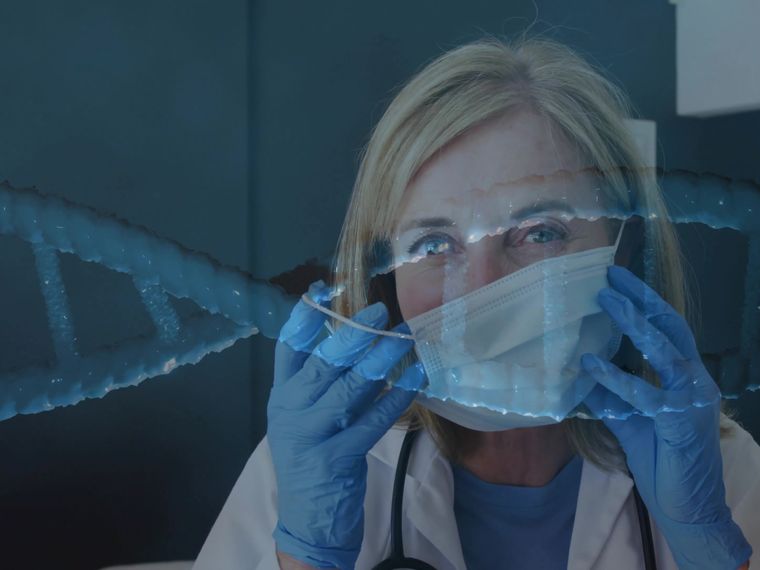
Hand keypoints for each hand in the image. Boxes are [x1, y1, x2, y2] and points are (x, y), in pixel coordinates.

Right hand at [269, 282, 421, 568]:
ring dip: (381, 361)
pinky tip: (416, 379)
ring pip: (349, 388)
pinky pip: (373, 420)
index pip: (287, 348)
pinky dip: (396, 397)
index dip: (304, 318)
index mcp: (282, 396)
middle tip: (381, 311)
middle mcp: (292, 411)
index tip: (323, 290)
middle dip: (354, 335)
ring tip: (405, 339)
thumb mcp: (306, 418)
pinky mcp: (338, 457)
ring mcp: (313, 435)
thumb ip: (323, 383)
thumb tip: (359, 340)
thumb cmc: (313, 461)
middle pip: (323, 363)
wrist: (307, 521)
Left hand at [581, 266, 751, 569]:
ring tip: (605, 300)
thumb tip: (580, 375)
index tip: (618, 281)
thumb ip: (612, 399)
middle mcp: (697, 381)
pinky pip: (645, 394)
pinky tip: (592, 364)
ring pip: (664, 350)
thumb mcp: (632, 424)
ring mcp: (693, 399)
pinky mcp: (682, 421)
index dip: (646, 303)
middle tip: (611, 276)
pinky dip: (617, 377)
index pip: (669, 330)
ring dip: (633, 322)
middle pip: (672, 326)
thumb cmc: (666, 467)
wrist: (692, 511)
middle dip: (643, 298)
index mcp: (688, 378)